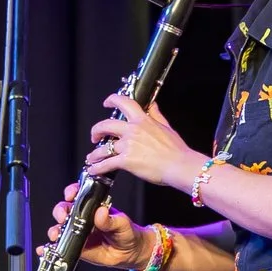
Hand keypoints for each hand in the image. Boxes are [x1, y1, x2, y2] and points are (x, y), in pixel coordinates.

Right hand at [44, 181, 148, 270]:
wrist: (130, 253)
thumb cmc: (127, 233)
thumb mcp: (121, 224)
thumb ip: (110, 220)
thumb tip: (100, 213)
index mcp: (92, 207)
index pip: (78, 195)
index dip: (71, 192)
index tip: (70, 195)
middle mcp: (82, 218)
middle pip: (63, 210)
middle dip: (59, 212)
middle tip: (63, 218)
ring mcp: (76, 232)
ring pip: (59, 228)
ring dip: (54, 230)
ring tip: (56, 235)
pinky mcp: (75, 247)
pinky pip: (59, 246)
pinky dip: (48, 248)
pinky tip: (43, 249)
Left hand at [82, 93, 197, 191]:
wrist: (180, 165)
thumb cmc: (176, 150)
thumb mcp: (167, 127)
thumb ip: (156, 115)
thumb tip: (152, 105)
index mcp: (143, 120)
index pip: (124, 103)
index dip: (112, 100)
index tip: (107, 103)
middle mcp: (132, 130)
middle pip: (105, 125)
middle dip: (96, 131)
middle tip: (95, 137)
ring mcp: (128, 145)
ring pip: (102, 148)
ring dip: (94, 154)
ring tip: (91, 158)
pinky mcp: (126, 161)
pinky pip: (106, 164)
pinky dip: (97, 168)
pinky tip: (93, 170)